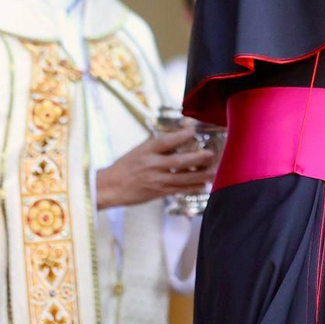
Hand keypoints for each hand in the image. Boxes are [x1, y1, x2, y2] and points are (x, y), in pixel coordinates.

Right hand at [94, 129, 214, 209]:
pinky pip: (178, 190)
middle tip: (210, 154)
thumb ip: (157, 144)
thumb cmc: (125, 166)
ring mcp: (156, 180)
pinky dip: (191, 188)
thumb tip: (178, 135)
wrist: (111, 187)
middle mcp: (152, 165)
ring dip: (199, 175)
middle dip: (196, 158)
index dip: (180, 136)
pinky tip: (202, 186)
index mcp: (147, 151)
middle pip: (178, 161)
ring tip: (212, 172)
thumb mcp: (139, 150)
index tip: (193, 130)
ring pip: (182, 178)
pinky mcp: (158, 192)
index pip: (166, 141)